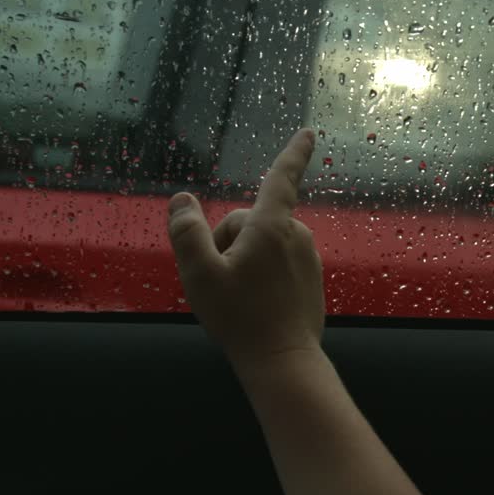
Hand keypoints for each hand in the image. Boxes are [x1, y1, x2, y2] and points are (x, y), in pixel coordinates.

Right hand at [166, 128, 322, 369]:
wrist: (283, 362)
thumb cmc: (240, 319)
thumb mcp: (199, 274)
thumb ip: (186, 232)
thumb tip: (181, 200)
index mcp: (272, 227)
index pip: (281, 177)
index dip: (293, 152)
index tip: (308, 132)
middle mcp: (297, 237)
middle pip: (248, 222)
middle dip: (227, 243)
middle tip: (219, 282)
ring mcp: (308, 260)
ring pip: (262, 246)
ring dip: (242, 262)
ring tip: (236, 299)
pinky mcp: (311, 281)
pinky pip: (276, 266)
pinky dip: (260, 278)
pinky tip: (252, 307)